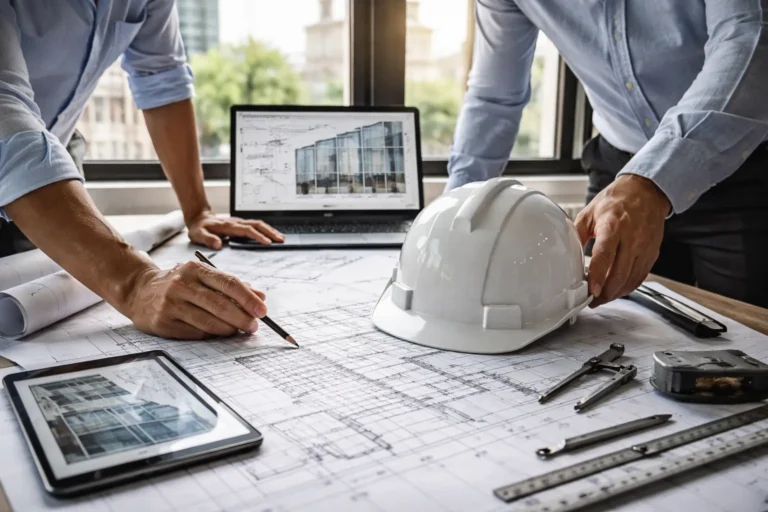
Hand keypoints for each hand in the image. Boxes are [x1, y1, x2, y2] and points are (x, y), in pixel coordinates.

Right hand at [124, 261, 267, 339]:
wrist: (138, 290)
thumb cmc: (178, 283)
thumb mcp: (202, 276)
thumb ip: (232, 285)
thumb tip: (261, 296)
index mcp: (195, 269)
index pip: (228, 283)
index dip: (248, 299)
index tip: (263, 311)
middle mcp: (182, 284)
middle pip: (220, 304)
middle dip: (242, 317)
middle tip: (254, 326)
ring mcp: (171, 304)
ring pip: (209, 321)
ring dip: (229, 328)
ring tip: (240, 330)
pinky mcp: (163, 322)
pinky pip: (195, 332)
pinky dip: (212, 334)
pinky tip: (219, 333)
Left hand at [186, 210, 283, 248]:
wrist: (199, 218)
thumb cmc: (199, 228)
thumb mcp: (198, 234)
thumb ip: (207, 239)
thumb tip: (218, 245)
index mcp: (228, 226)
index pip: (247, 230)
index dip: (258, 236)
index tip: (267, 242)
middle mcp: (236, 223)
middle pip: (257, 225)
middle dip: (270, 232)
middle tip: (281, 240)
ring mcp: (240, 223)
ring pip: (259, 224)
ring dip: (270, 230)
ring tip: (281, 238)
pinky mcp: (241, 224)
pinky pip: (256, 225)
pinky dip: (266, 229)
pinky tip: (272, 235)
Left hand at [575, 174, 669, 306]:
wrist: (646, 192)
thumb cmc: (616, 200)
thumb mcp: (589, 212)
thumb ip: (577, 234)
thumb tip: (564, 252)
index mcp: (613, 225)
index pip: (606, 255)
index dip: (599, 275)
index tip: (591, 290)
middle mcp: (632, 238)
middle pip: (620, 273)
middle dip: (605, 293)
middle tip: (592, 300)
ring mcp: (644, 247)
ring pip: (631, 279)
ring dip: (616, 293)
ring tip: (602, 297)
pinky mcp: (652, 253)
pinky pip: (640, 276)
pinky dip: (628, 287)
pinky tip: (617, 289)